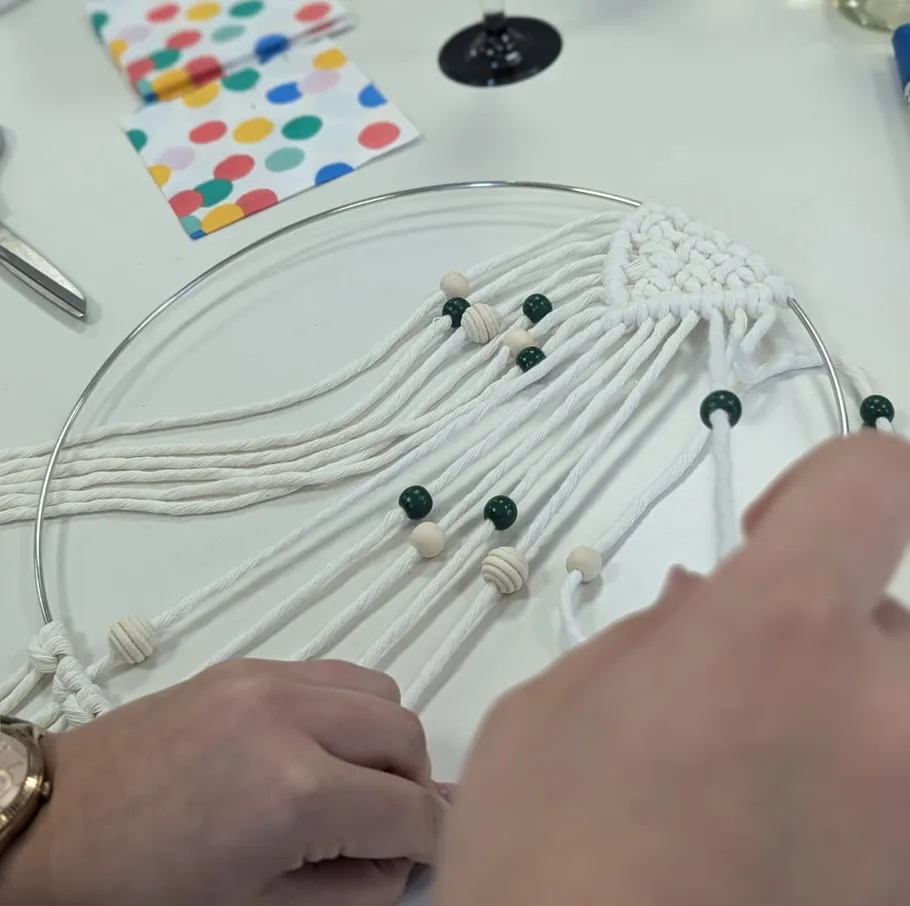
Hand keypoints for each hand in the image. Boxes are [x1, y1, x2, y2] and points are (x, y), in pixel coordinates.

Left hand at [0, 659, 448, 905]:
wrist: (54, 823)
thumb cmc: (142, 885)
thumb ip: (353, 889)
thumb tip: (401, 861)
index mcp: (296, 792)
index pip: (410, 810)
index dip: (434, 841)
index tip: (428, 856)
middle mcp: (292, 718)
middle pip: (407, 736)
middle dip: (414, 787)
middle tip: (387, 827)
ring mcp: (268, 680)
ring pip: (379, 691)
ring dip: (385, 740)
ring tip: (353, 781)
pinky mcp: (248, 665)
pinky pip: (332, 672)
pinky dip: (348, 708)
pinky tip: (317, 746)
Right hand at [436, 432, 909, 905]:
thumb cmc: (547, 880)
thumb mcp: (558, 711)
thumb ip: (650, 636)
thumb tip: (703, 605)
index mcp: (774, 641)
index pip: (874, 482)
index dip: (825, 485)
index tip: (774, 532)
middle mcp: (887, 724)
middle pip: (894, 612)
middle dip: (816, 629)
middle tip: (732, 683)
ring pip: (901, 703)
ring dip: (835, 708)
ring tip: (745, 767)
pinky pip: (896, 788)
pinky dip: (849, 778)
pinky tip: (767, 819)